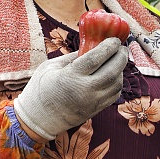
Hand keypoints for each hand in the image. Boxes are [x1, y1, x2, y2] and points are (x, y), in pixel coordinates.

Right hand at [13, 38, 127, 140]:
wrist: (37, 119)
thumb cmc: (40, 89)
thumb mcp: (51, 66)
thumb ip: (72, 56)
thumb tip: (91, 46)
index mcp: (71, 76)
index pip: (96, 58)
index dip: (109, 46)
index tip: (115, 39)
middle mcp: (85, 90)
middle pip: (112, 71)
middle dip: (121, 57)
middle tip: (122, 48)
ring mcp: (92, 102)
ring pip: (116, 84)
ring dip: (121, 70)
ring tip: (118, 60)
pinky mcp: (95, 110)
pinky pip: (114, 95)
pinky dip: (117, 83)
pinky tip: (114, 75)